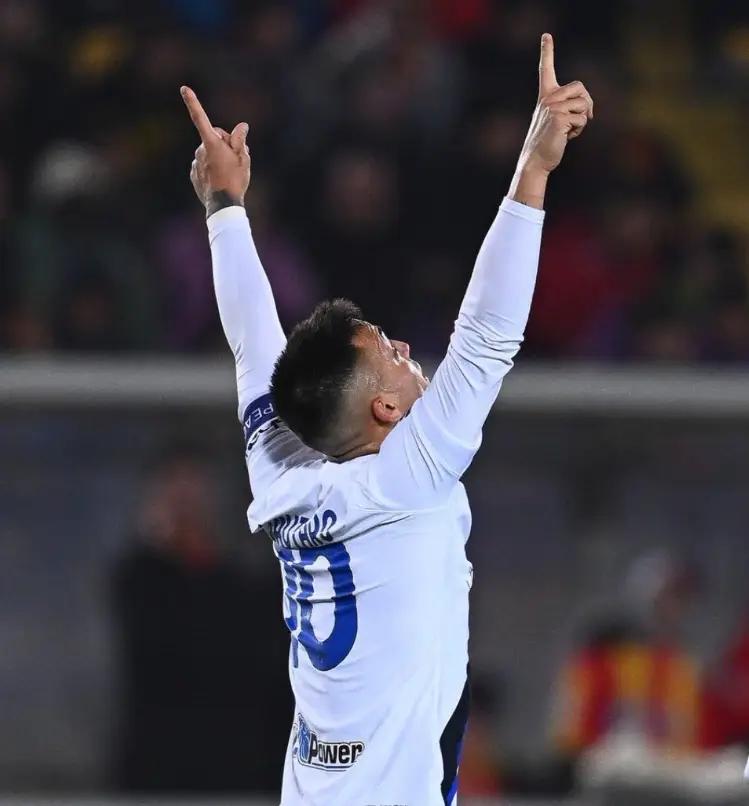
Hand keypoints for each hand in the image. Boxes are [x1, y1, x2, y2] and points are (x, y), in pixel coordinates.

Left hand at [180, 85, 250, 215]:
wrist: (222, 206)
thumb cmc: (235, 180)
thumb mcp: (244, 159)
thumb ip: (241, 140)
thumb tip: (241, 126)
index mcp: (212, 144)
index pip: (201, 118)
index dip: (193, 102)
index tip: (184, 88)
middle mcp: (200, 150)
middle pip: (214, 137)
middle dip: (225, 143)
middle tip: (236, 159)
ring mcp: (195, 162)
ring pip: (209, 151)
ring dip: (219, 156)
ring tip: (228, 172)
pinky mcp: (194, 173)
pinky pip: (204, 164)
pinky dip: (212, 168)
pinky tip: (220, 179)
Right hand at [520, 34, 592, 174]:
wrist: (535, 161)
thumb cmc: (548, 143)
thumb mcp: (556, 121)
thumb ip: (568, 109)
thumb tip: (589, 109)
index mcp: (545, 97)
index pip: (545, 70)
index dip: (547, 52)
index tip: (546, 35)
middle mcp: (547, 99)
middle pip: (579, 87)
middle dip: (587, 102)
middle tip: (585, 117)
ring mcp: (552, 108)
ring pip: (584, 104)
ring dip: (583, 119)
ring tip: (570, 131)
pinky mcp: (559, 119)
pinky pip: (582, 118)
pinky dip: (580, 129)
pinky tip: (568, 137)